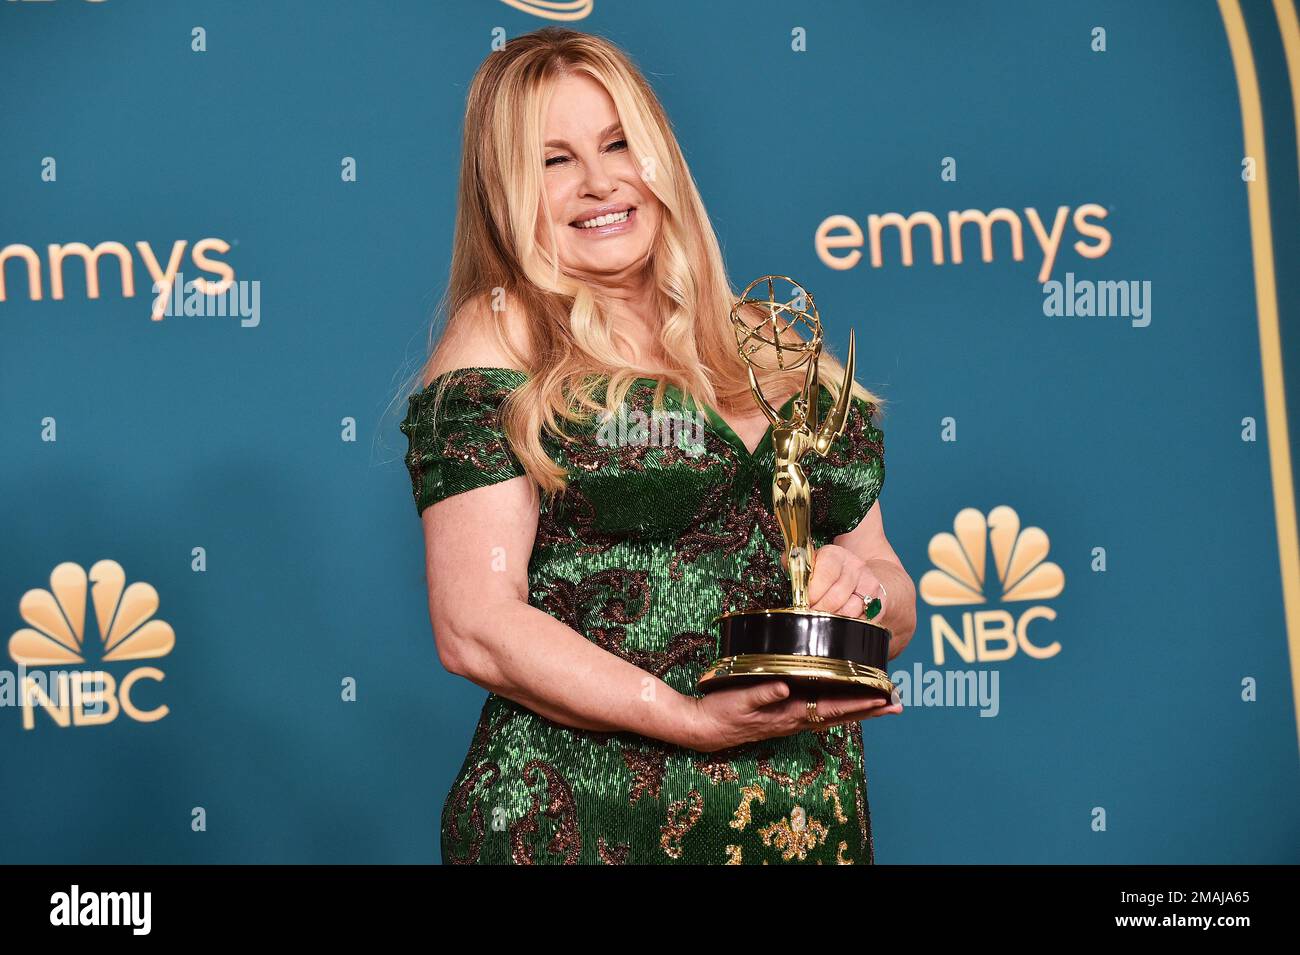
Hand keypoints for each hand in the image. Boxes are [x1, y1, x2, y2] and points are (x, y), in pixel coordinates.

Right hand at [683, 680, 901, 752]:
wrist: (705, 729)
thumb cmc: (722, 713)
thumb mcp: (739, 700)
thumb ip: (763, 694)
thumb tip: (785, 687)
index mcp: (791, 714)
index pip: (832, 708)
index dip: (858, 702)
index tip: (881, 697)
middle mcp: (797, 720)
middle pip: (841, 715)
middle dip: (870, 710)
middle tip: (897, 704)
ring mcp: (792, 720)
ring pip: (834, 714)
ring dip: (859, 709)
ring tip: (882, 703)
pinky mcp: (785, 716)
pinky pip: (820, 712)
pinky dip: (839, 706)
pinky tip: (846, 703)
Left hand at [785, 543, 883, 618]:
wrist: (858, 575)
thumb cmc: (828, 571)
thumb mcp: (812, 562)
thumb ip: (797, 563)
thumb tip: (785, 561)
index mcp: (835, 555)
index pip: (825, 574)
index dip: (812, 592)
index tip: (802, 602)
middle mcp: (855, 568)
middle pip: (836, 597)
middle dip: (818, 611)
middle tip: (809, 616)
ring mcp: (869, 585)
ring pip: (849, 611)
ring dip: (832, 621)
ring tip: (821, 622)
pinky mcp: (879, 602)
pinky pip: (862, 621)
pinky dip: (848, 626)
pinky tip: (838, 624)